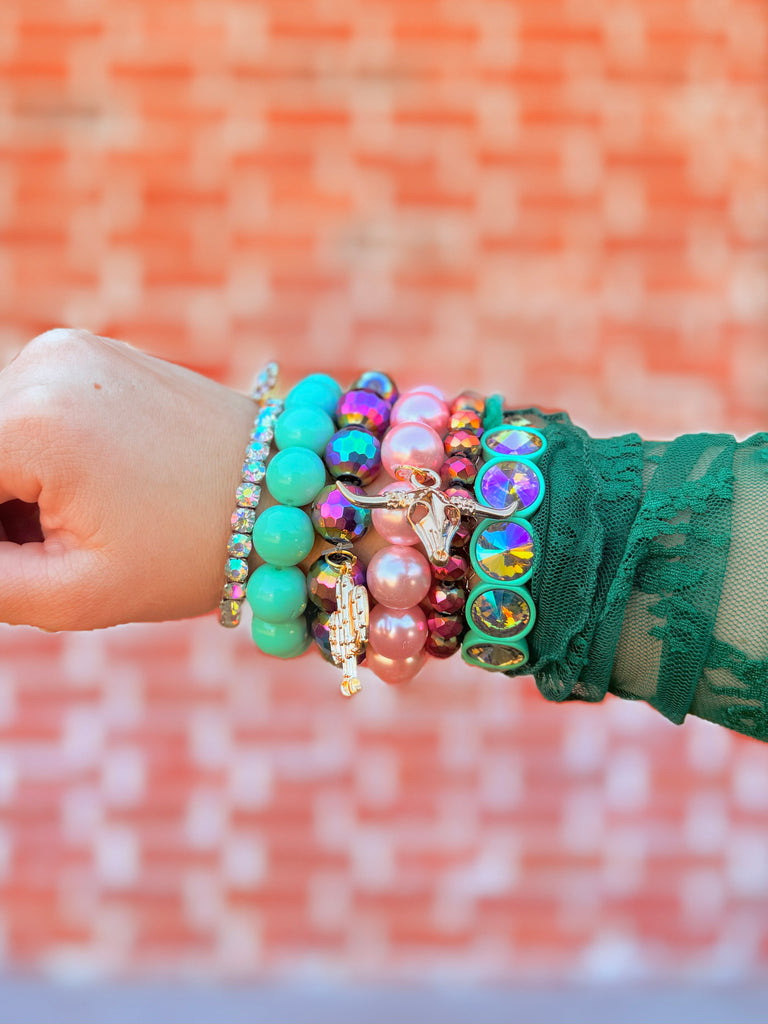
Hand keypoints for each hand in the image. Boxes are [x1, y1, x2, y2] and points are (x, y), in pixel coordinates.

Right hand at [0, 329, 257, 629]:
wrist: (287, 490)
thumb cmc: (193, 550)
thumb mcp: (74, 592)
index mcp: (32, 423)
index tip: (26, 557)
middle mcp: (42, 364)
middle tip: (49, 553)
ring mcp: (68, 349)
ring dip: (7, 490)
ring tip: (79, 528)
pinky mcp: (88, 350)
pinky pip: (25, 409)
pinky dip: (32, 458)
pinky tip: (89, 493)